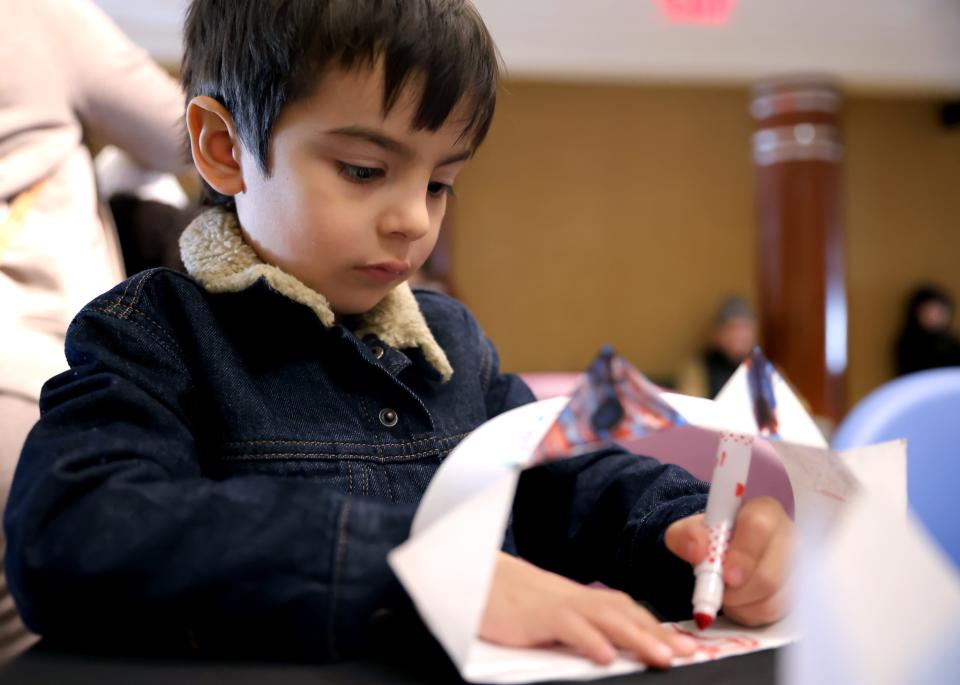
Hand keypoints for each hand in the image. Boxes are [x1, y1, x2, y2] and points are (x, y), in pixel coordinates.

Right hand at [479, 552, 697, 667]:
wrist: (472, 577)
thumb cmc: (510, 601)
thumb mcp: (550, 613)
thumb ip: (579, 625)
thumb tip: (611, 646)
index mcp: (580, 598)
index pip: (626, 610)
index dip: (657, 627)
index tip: (686, 645)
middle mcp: (575, 598)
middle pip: (624, 613)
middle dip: (658, 634)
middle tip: (688, 653)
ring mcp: (556, 604)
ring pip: (604, 617)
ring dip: (636, 636)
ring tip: (662, 657)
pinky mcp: (536, 614)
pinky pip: (567, 625)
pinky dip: (588, 639)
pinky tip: (606, 656)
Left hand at [665, 496, 793, 625]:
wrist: (719, 557)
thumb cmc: (710, 539)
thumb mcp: (687, 531)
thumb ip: (686, 535)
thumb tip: (696, 549)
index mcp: (763, 511)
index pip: (760, 526)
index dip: (743, 553)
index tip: (725, 575)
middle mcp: (788, 537)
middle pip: (773, 573)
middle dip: (741, 590)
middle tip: (721, 593)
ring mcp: (795, 568)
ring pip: (774, 598)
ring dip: (741, 603)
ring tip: (724, 594)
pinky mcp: (793, 594)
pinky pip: (772, 612)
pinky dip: (748, 613)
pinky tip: (736, 603)